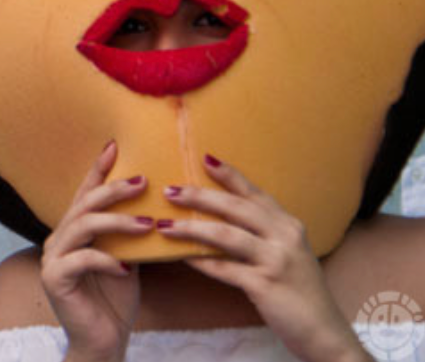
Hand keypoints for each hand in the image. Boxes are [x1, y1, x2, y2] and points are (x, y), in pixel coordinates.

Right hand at [41, 141, 151, 361]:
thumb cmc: (116, 300)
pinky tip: (127, 268)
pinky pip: (81, 260)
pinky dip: (106, 260)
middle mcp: (59, 238)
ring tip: (147, 224)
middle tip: (143, 182)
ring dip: (116, 222)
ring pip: (82, 226)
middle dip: (114, 190)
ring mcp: (52, 258)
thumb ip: (130, 234)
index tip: (116, 145)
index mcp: (74, 231)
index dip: (99, 169)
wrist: (103, 342)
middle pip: (84, 204)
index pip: (86, 193)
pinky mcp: (54, 279)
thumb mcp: (128, 259)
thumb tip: (156, 205)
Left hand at [159, 155, 370, 361]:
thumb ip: (263, 235)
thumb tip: (221, 219)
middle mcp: (285, 237)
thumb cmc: (300, 292)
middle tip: (170, 191)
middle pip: (235, 208)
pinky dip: (200, 261)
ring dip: (192, 229)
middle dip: (200, 197)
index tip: (205, 159)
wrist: (325, 333)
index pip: (254, 194)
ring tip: (165, 226)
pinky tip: (181, 257)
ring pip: (225, 235)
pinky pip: (224, 268)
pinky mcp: (265, 285)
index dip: (230, 175)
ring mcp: (276, 260)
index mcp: (289, 225)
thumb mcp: (288, 254)